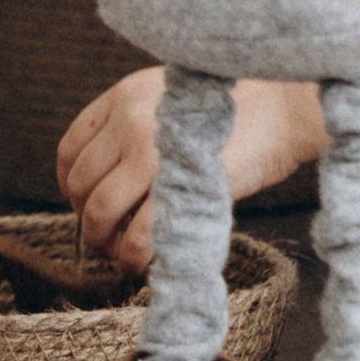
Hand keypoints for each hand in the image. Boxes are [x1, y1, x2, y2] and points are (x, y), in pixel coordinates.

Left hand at [56, 66, 321, 276]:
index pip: (71, 149)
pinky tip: (145, 264)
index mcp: (125, 95)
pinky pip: (135, 236)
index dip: (71, 187)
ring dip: (105, 244)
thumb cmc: (240, 110)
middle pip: (82, 185)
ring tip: (123, 256)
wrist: (288, 108)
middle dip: (88, 221)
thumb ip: (139, 126)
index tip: (86, 206)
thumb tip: (110, 180)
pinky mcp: (175, 185)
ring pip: (100, 213)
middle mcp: (129, 119)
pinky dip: (133, 258)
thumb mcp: (176, 99)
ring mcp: (148, 152)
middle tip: (108, 239)